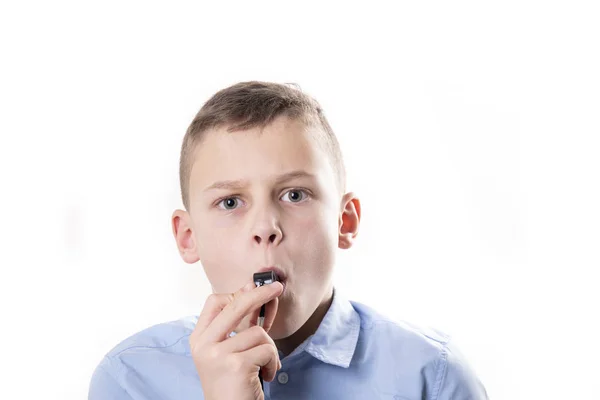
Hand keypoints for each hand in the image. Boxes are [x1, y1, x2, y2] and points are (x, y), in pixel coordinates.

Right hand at [190, 280, 283, 399]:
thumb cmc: (233, 385)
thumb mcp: (234, 350)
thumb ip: (244, 323)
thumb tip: (257, 290)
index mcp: (199, 339)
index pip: (214, 302)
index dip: (237, 292)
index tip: (253, 286)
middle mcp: (204, 345)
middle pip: (236, 305)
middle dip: (260, 293)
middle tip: (278, 287)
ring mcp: (218, 354)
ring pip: (258, 332)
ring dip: (269, 350)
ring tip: (264, 366)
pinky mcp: (235, 365)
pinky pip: (267, 350)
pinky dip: (272, 363)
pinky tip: (265, 376)